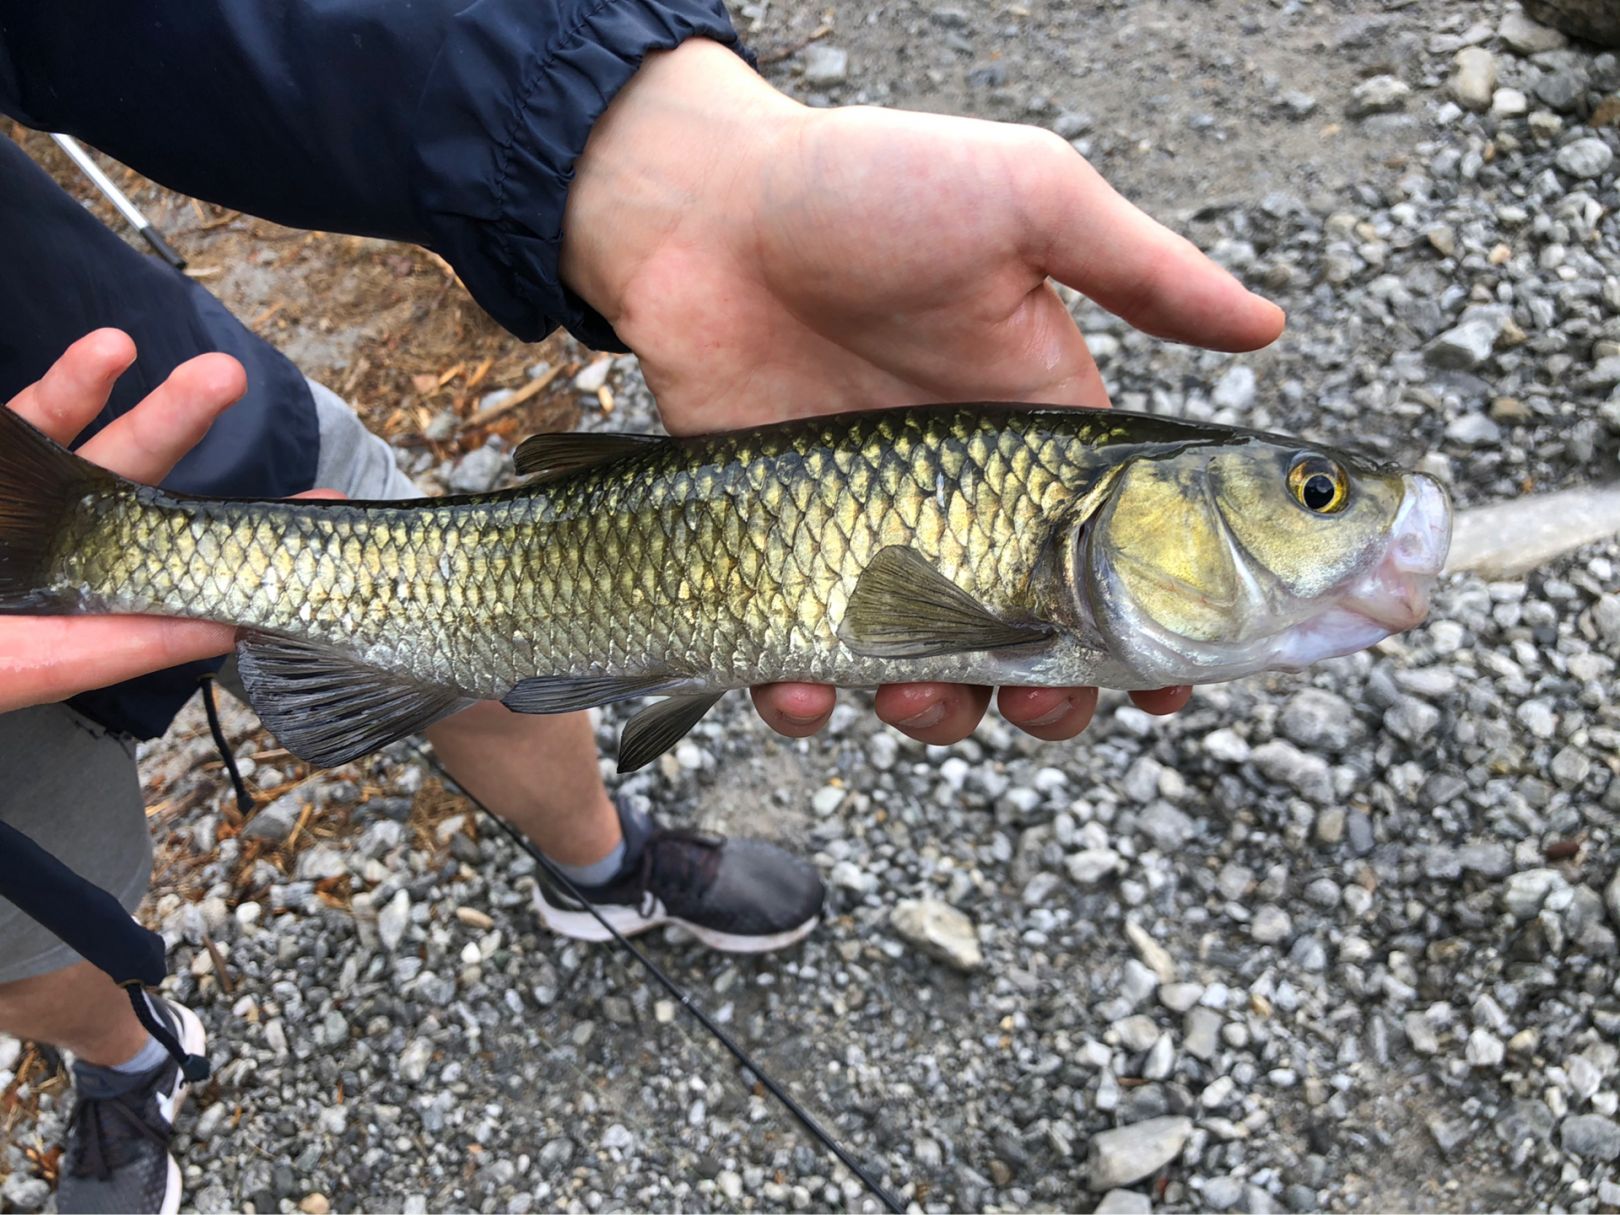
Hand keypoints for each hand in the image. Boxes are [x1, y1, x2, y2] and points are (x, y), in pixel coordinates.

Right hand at [0, 330, 245, 712]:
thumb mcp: (24, 663)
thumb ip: (110, 647)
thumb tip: (221, 629)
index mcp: (74, 616)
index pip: (177, 581)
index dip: (248, 548)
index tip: (322, 512)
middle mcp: (52, 560)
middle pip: (142, 498)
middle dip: (202, 453)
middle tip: (267, 421)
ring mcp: (13, 510)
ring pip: (90, 448)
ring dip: (153, 409)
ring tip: (217, 375)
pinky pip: (20, 427)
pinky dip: (68, 387)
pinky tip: (109, 354)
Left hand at [561, 41, 1282, 744]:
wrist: (699, 212)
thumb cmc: (865, 190)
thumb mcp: (1026, 202)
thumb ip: (1141, 272)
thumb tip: (1273, 324)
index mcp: (1038, 441)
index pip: (1125, 560)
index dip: (1157, 631)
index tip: (1172, 686)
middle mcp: (963, 507)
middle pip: (1034, 641)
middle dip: (1054, 697)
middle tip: (1046, 707)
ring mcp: (865, 540)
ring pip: (925, 669)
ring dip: (937, 711)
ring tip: (921, 696)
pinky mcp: (773, 556)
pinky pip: (793, 660)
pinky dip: (799, 697)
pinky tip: (796, 688)